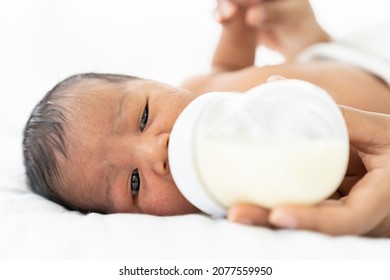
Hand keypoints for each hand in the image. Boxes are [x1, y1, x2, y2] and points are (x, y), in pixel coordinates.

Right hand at [214, 0, 329, 58]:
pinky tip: (220, 20)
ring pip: (228, 0)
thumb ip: (272, 14)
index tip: (246, 3)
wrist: (296, 42)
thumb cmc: (299, 26)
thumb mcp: (289, 18)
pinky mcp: (240, 15)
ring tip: (223, 18)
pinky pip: (226, 12)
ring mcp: (248, 1)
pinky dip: (220, 15)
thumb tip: (252, 16)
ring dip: (222, 6)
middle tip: (229, 12)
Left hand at [228, 106, 389, 236]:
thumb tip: (276, 84)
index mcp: (379, 200)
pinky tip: (250, 197)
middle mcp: (360, 217)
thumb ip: (335, 113)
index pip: (346, 220)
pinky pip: (305, 206)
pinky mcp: (331, 206)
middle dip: (273, 222)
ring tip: (236, 210)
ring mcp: (343, 214)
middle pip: (313, 227)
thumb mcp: (378, 130)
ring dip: (268, 216)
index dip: (312, 221)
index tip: (278, 215)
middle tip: (237, 213)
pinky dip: (278, 201)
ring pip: (305, 220)